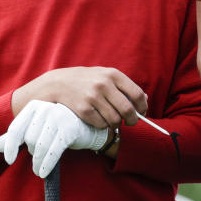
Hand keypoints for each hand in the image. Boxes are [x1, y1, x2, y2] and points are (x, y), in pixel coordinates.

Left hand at [0, 100, 108, 177]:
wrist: (89, 127)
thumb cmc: (58, 128)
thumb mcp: (37, 129)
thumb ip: (17, 136)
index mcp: (35, 106)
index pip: (16, 128)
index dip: (10, 145)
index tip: (9, 160)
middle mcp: (46, 108)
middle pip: (29, 139)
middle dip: (32, 152)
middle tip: (38, 157)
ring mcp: (59, 116)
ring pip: (39, 146)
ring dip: (38, 162)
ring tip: (39, 170)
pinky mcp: (70, 128)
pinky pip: (53, 151)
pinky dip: (46, 164)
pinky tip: (44, 172)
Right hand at [11, 66, 147, 128]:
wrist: (56, 84)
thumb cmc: (85, 80)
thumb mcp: (104, 75)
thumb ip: (124, 86)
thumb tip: (144, 100)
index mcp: (113, 74)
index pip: (136, 94)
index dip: (142, 107)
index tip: (142, 113)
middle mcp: (104, 84)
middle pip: (128, 110)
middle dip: (132, 120)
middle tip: (130, 123)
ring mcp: (93, 97)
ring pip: (115, 119)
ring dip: (116, 123)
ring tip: (111, 120)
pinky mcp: (83, 110)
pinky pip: (101, 124)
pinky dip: (102, 125)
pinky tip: (97, 119)